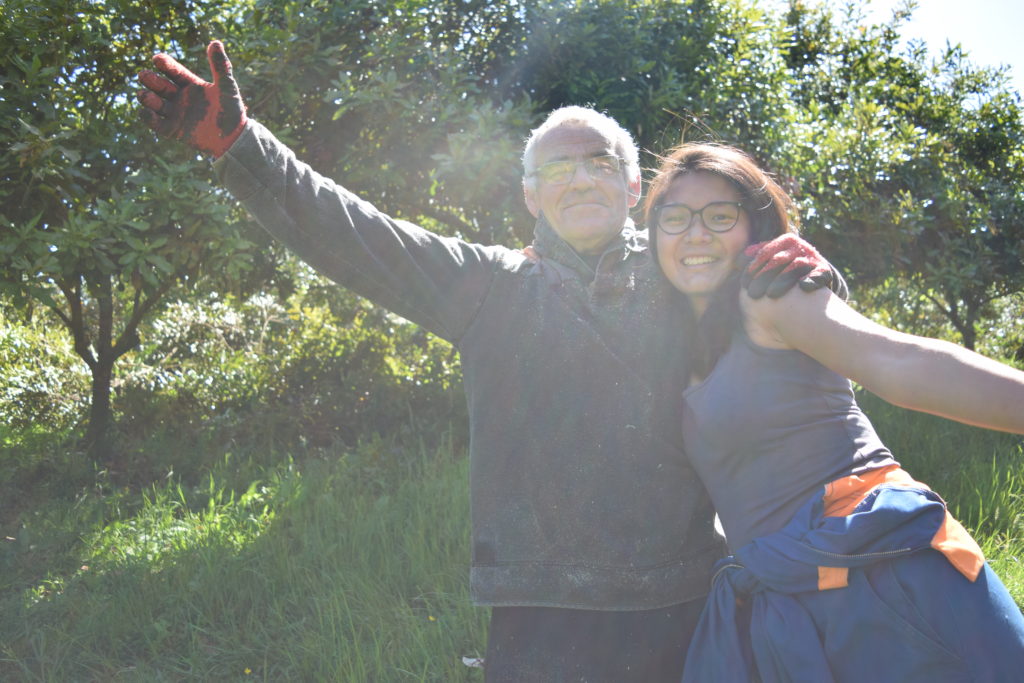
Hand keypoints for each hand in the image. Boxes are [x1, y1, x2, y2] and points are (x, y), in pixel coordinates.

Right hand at [137, 40, 246, 157]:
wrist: (234, 138)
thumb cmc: (232, 110)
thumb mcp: (226, 87)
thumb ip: (220, 66)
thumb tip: (215, 42)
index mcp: (191, 85)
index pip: (174, 72)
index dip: (165, 65)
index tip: (157, 58)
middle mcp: (180, 97)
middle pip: (161, 86)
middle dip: (151, 80)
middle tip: (144, 75)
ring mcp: (176, 113)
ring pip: (156, 103)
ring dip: (147, 98)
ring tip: (143, 94)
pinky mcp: (174, 130)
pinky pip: (157, 124)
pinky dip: (149, 118)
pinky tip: (145, 112)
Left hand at [741, 233, 847, 299]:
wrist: (816, 275)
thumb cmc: (787, 269)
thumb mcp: (772, 260)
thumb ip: (756, 258)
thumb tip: (738, 261)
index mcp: (783, 241)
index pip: (764, 253)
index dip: (752, 268)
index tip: (743, 284)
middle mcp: (798, 246)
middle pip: (777, 260)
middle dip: (763, 277)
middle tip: (752, 294)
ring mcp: (812, 257)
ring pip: (795, 266)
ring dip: (782, 280)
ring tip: (771, 294)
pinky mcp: (824, 270)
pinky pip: (818, 274)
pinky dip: (811, 280)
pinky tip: (802, 288)